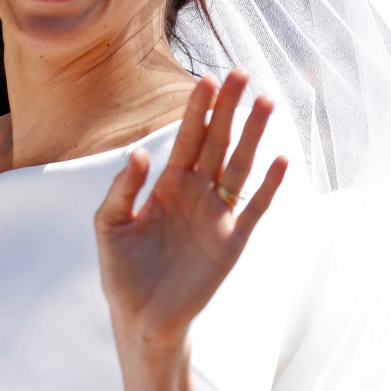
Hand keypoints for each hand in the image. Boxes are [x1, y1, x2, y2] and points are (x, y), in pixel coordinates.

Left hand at [94, 70, 287, 390]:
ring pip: (239, 166)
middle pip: (216, 142)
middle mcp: (195, 193)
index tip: (205, 79)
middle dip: (228, 108)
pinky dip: (268, 186)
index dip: (196, 110)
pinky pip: (254, 208)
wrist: (141, 317)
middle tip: (241, 73)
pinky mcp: (232, 242)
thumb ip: (122, 189)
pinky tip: (281, 160)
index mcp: (166, 184)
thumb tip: (140, 153)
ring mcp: (217, 215)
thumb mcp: (108, 225)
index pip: (186, 138)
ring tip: (266, 102)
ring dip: (254, 136)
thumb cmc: (121, 271)